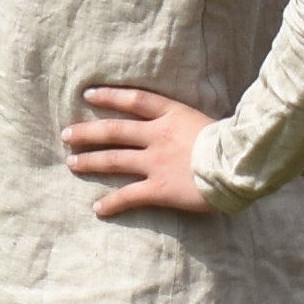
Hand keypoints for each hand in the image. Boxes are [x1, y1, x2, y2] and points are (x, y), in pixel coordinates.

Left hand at [61, 83, 222, 216]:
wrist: (236, 164)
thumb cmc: (230, 143)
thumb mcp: (207, 121)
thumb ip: (188, 123)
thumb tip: (184, 127)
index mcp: (171, 115)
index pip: (133, 100)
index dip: (109, 96)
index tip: (88, 95)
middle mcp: (157, 136)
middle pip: (114, 130)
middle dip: (88, 132)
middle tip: (66, 134)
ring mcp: (155, 162)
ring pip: (114, 159)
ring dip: (90, 161)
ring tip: (71, 162)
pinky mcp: (158, 188)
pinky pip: (129, 195)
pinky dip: (111, 202)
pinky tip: (97, 208)